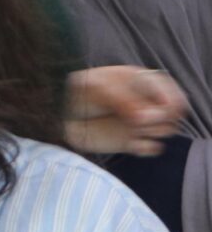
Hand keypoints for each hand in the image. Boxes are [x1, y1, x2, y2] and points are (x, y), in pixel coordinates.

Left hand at [64, 66, 186, 155]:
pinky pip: (151, 148)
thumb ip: (121, 100)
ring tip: (132, 129)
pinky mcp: (131, 141)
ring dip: (153, 131)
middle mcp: (146, 103)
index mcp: (143, 83)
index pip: (170, 92)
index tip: (156, 107)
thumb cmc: (79, 93)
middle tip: (138, 120)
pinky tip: (132, 143)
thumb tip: (140, 118)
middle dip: (161, 117)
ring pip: (166, 130)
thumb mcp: (98, 89)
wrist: (59, 114)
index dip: (168, 101)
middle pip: (173, 114)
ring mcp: (140, 123)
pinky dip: (146, 147)